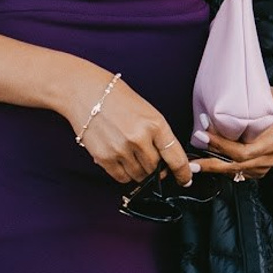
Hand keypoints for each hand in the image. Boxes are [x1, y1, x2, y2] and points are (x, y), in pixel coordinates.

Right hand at [62, 64, 195, 188]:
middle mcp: (139, 139)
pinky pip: (121, 177)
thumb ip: (159, 136)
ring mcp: (121, 150)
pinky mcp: (104, 158)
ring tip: (132, 154)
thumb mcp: (148, 112)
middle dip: (157, 169)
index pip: (176, 158)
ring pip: (140, 176)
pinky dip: (125, 174)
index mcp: (155, 124)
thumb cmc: (119, 99)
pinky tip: (121, 159)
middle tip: (150, 160)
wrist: (87, 92)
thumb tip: (167, 163)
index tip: (185, 180)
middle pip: (156, 170)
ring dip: (140, 172)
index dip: (183, 173)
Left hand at [200, 86, 272, 180]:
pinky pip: (239, 174)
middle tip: (193, 163)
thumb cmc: (267, 105)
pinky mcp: (260, 171)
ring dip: (215, 168)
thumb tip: (205, 120)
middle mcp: (269, 157)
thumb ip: (235, 116)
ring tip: (198, 164)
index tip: (202, 135)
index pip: (241, 151)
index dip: (219, 145)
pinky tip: (212, 165)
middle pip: (236, 165)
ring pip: (236, 172)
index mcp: (270, 141)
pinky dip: (224, 170)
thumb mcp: (255, 106)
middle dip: (211, 163)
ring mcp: (265, 166)